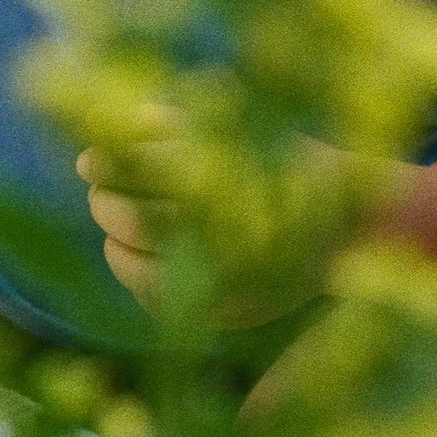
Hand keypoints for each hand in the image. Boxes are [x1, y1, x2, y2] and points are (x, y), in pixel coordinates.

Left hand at [79, 131, 335, 330]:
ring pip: (136, 260)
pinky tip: (126, 253)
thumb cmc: (281, 163)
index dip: (107, 164)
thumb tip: (108, 126)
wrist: (349, 226)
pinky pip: (154, 296)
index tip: (87, 161)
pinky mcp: (230, 312)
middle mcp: (231, 227)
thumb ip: (169, 124)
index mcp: (231, 173)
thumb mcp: (233, 127)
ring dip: (111, 235)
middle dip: (104, 201)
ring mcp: (230, 277)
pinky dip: (129, 272)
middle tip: (96, 190)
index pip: (142, 167)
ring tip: (110, 220)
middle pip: (132, 217)